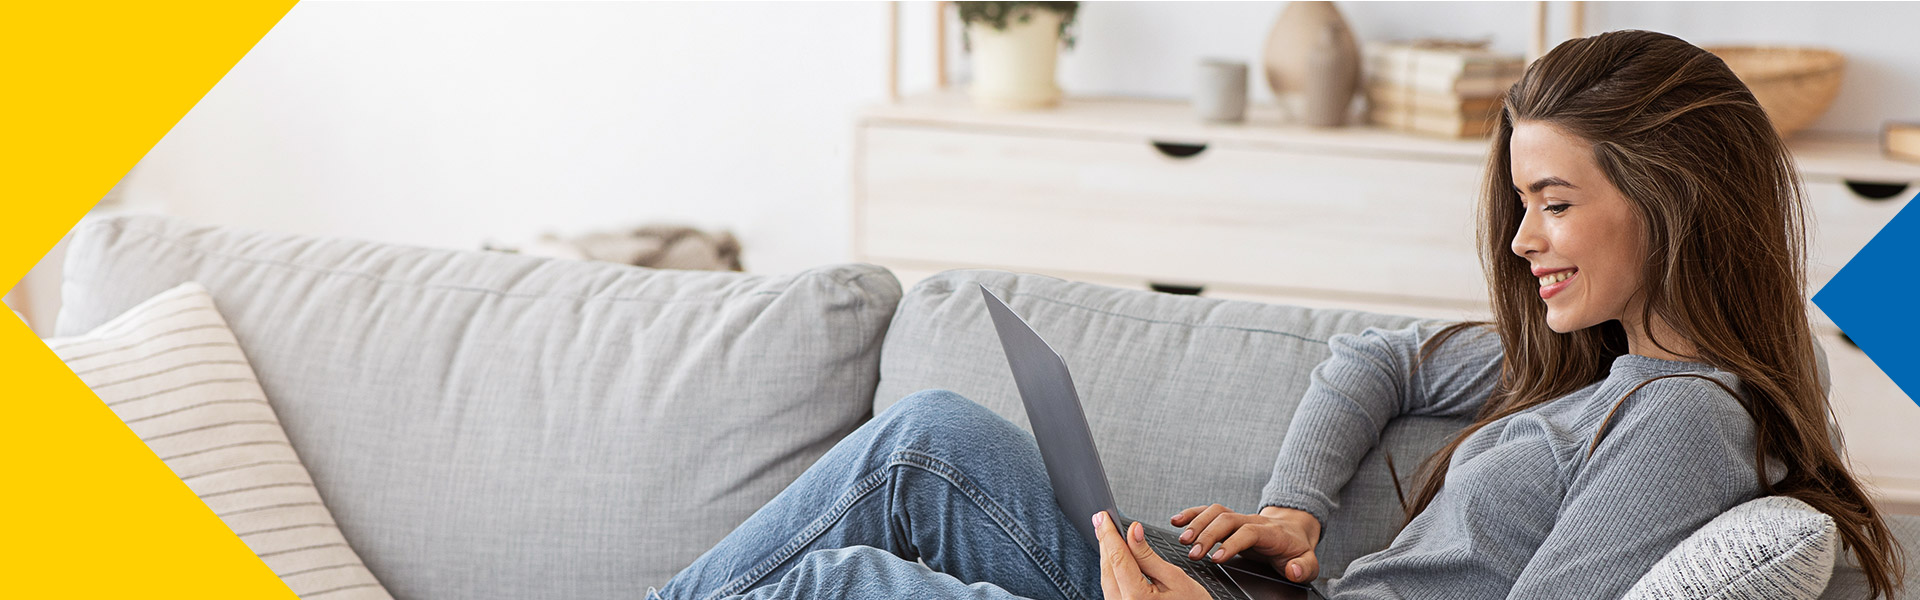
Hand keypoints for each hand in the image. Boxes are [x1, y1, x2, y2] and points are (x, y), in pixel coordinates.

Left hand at [1093, 510, 1208, 599]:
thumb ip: (1148, 556)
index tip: (1104, 517)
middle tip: (1101, 520)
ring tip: (1107, 535)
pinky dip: (1112, 571)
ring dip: (1107, 556)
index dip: (1109, 534)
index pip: (1118, 558)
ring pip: (1106, 579)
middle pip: (1108, 568)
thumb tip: (1133, 532)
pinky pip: (1112, 590)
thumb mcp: (1176, 579)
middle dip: (1104, 542)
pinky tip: (1115, 559)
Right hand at [1170, 504, 1321, 583]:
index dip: (1231, 543)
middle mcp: (1253, 520)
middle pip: (1227, 519)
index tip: (1216, 558)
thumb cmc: (1297, 548)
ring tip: (1183, 541)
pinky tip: (1177, 521)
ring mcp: (1240, 517)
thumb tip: (1293, 570)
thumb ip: (1304, 567)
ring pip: (1216, 512)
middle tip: (1194, 554)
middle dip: (1208, 535)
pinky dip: (1192, 514)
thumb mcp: (1308, 561)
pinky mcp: (1230, 518)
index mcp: (1271, 532)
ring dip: (1197, 524)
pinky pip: (1209, 511)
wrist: (1294, 529)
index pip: (1248, 532)